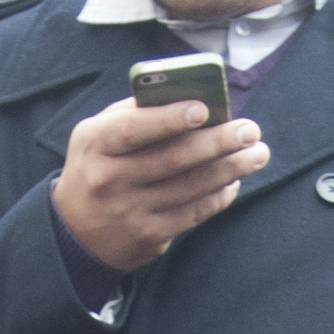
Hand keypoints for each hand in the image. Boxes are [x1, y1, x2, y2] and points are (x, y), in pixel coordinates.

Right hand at [53, 98, 268, 273]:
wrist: (75, 232)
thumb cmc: (97, 166)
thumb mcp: (98, 134)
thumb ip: (134, 113)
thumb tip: (189, 96)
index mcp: (95, 144)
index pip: (134, 128)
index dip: (170, 118)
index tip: (205, 109)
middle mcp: (110, 179)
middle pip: (172, 159)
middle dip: (218, 143)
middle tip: (251, 130)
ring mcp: (130, 212)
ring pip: (190, 188)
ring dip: (230, 170)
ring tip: (257, 154)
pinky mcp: (149, 238)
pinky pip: (192, 214)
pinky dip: (219, 196)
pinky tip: (235, 180)